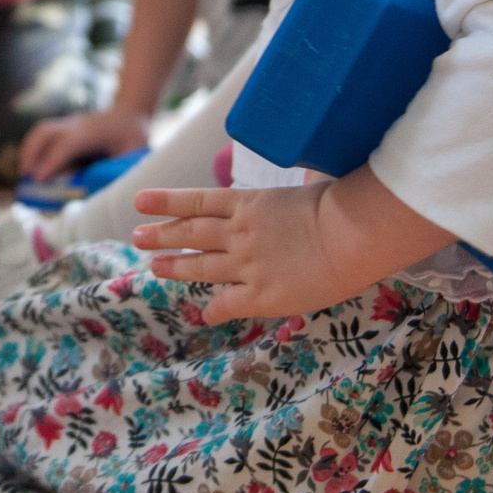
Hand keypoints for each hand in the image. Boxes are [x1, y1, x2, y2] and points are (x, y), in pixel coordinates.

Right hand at [18, 106, 153, 181]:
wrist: (131, 111)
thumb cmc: (134, 135)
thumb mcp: (135, 154)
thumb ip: (121, 170)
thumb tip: (105, 194)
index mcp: (94, 131)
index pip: (67, 144)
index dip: (52, 161)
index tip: (39, 179)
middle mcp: (77, 124)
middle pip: (46, 132)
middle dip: (32, 154)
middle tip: (26, 180)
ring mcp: (69, 124)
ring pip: (40, 131)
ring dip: (28, 152)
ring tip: (24, 176)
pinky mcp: (65, 129)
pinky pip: (43, 135)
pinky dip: (32, 150)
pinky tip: (31, 168)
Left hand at [131, 173, 451, 324]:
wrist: (355, 234)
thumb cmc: (343, 203)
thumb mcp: (308, 186)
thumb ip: (291, 192)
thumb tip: (304, 178)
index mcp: (249, 203)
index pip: (197, 200)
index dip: (166, 201)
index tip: (140, 201)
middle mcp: (240, 233)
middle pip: (191, 234)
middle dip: (161, 235)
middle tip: (138, 237)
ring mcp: (247, 265)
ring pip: (200, 267)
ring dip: (175, 267)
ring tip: (155, 267)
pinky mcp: (261, 295)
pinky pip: (227, 304)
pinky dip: (213, 309)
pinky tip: (204, 313)